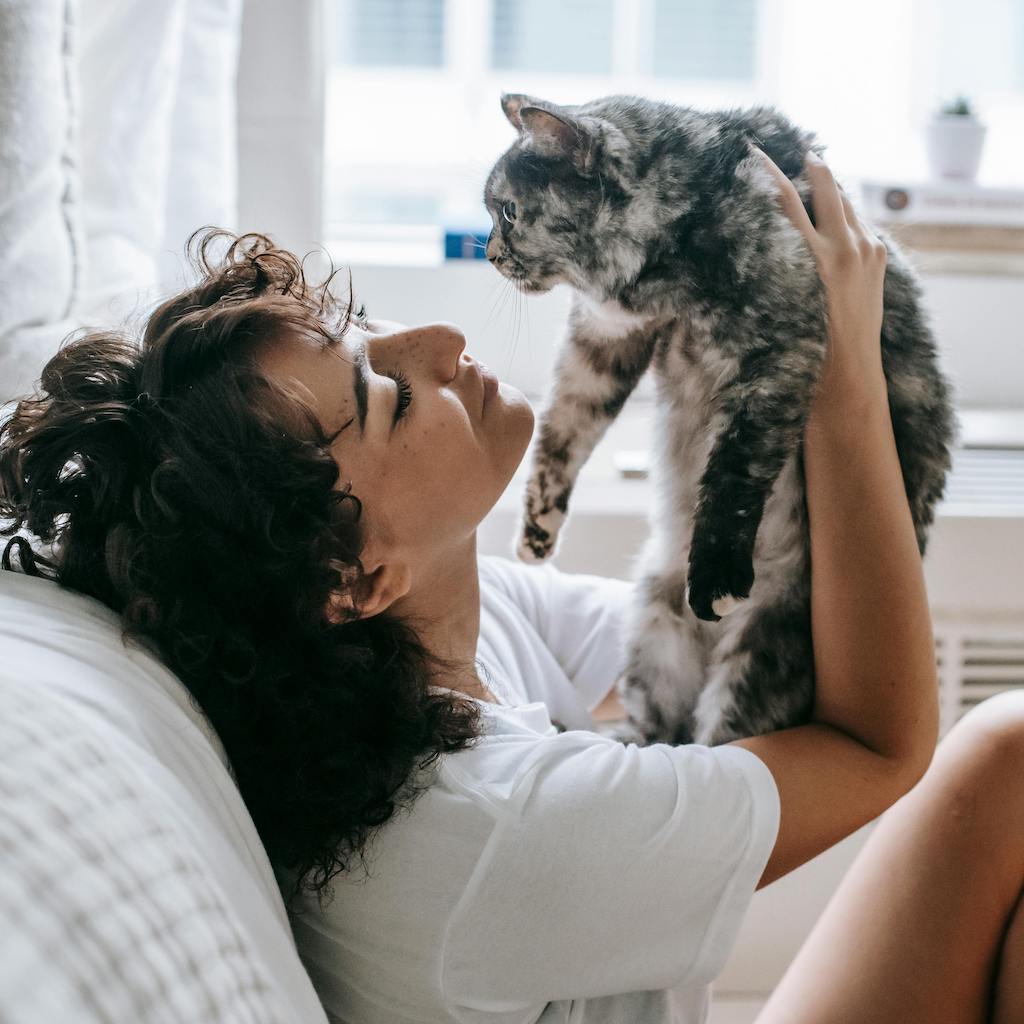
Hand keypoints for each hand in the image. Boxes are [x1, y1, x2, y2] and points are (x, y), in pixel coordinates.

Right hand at [751, 146, 887, 418]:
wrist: (848, 371)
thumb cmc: (805, 345)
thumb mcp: (782, 298)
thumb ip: (778, 258)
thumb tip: (762, 227)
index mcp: (815, 257)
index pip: (785, 198)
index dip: (767, 170)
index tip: (753, 149)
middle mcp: (845, 246)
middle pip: (825, 185)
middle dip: (809, 165)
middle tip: (795, 149)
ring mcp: (867, 249)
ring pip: (845, 200)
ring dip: (828, 187)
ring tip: (812, 174)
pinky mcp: (878, 256)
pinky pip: (857, 222)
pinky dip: (842, 213)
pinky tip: (830, 214)